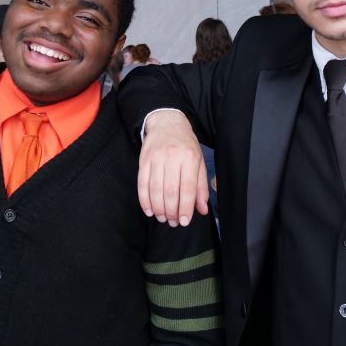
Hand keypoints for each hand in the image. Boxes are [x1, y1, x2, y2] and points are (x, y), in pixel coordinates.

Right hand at [137, 110, 208, 225]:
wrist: (166, 123)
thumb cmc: (185, 145)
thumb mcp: (199, 161)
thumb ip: (201, 187)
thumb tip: (203, 210)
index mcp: (190, 157)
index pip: (187, 187)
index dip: (185, 207)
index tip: (184, 221)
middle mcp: (173, 157)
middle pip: (170, 191)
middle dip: (171, 211)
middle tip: (173, 222)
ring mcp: (156, 158)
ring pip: (155, 189)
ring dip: (158, 208)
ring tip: (162, 218)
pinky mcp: (143, 160)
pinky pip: (142, 183)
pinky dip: (144, 199)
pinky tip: (149, 210)